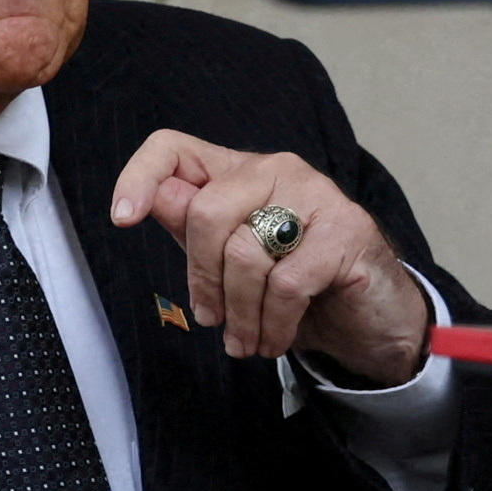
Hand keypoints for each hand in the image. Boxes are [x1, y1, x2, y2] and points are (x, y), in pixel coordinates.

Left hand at [109, 132, 428, 373]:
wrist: (368, 318)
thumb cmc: (295, 286)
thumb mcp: (231, 262)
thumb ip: (192, 229)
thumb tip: (152, 200)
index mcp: (240, 172)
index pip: (174, 149)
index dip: (140, 178)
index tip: (123, 219)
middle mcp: (277, 170)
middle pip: (205, 213)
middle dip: (202, 279)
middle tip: (212, 321)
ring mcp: (316, 196)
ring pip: (244, 253)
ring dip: (239, 314)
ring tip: (246, 341)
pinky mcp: (347, 232)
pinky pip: (285, 284)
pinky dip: (273, 324)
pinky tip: (275, 339)